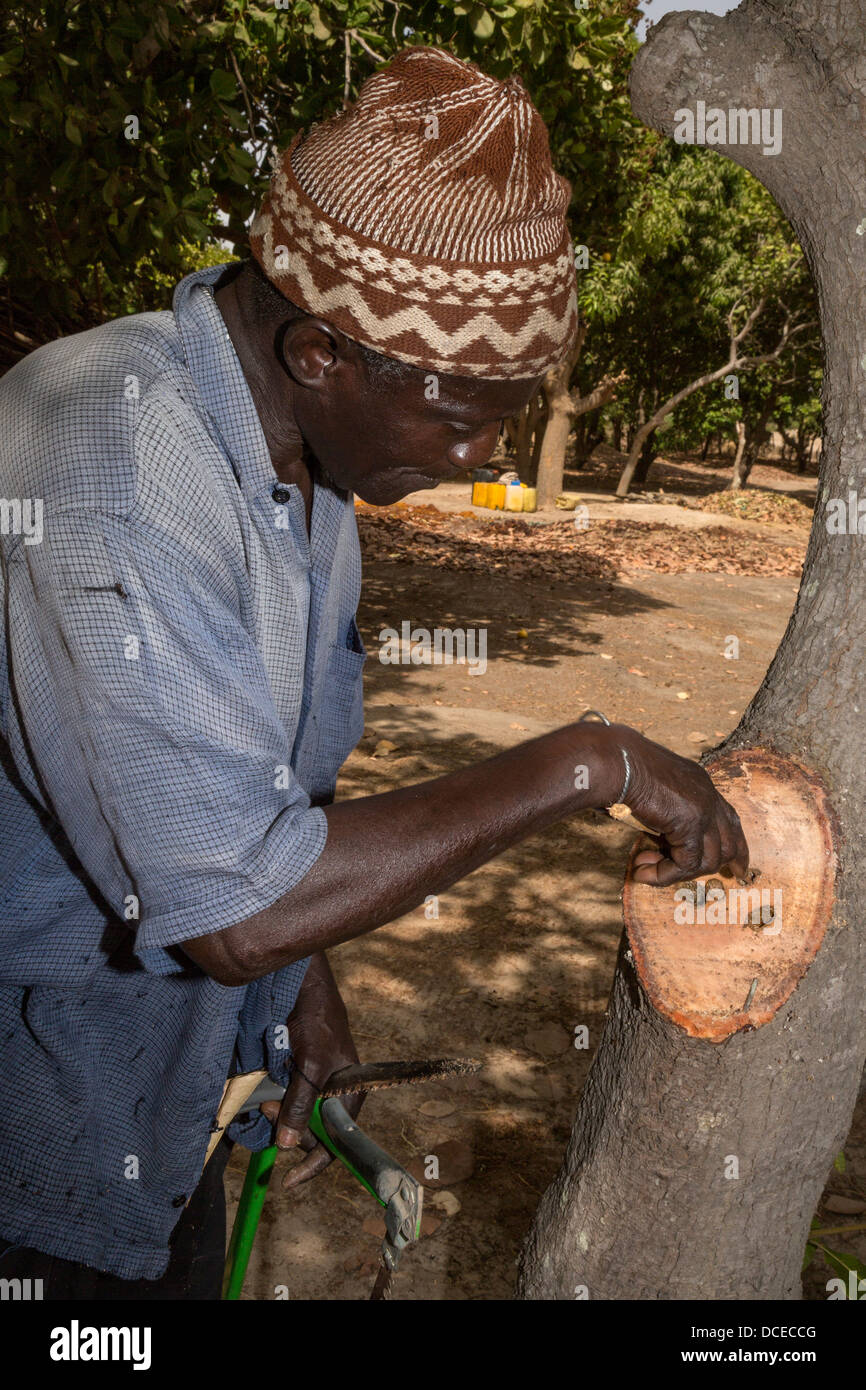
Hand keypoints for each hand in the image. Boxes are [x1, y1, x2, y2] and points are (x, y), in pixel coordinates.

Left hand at [259, 951, 361, 1188]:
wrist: (303, 989)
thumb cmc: (319, 1023)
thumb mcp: (312, 1066)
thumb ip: (301, 1104)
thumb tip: (286, 1144)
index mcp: (350, 1098)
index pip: (337, 1143)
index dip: (314, 1164)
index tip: (289, 1181)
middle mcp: (334, 1097)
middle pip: (311, 1133)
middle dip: (288, 1128)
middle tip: (268, 1112)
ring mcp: (314, 1088)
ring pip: (294, 1118)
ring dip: (277, 1114)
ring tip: (265, 1100)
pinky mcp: (297, 1078)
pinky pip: (285, 1102)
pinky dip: (273, 1102)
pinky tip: (265, 1094)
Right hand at [603, 724, 748, 886]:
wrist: (618, 761)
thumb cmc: (622, 770)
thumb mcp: (652, 791)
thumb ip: (662, 815)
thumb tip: (655, 847)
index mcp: (701, 784)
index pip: (730, 820)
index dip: (736, 845)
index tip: (738, 866)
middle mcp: (708, 795)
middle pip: (729, 842)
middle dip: (716, 866)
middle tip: (689, 877)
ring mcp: (703, 809)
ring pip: (709, 859)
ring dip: (678, 872)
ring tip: (647, 870)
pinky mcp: (690, 823)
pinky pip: (686, 863)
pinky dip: (665, 874)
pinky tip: (643, 872)